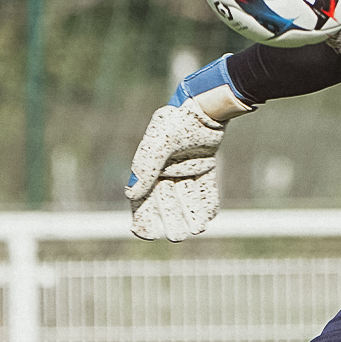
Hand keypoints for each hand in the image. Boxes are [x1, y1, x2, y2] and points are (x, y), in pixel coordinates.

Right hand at [126, 103, 225, 241]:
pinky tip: (210, 217)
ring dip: (191, 213)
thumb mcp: (159, 143)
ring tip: (197, 230)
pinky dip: (207, 201)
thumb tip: (130, 193)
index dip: (142, 216)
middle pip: (166, 200)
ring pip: (187, 196)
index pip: (142, 197)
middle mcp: (166, 168)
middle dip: (171, 219)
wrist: (205, 105)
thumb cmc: (177, 121)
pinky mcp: (203, 163)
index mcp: (149, 165)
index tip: (146, 234)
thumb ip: (146, 166)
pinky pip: (204, 186)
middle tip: (177, 237)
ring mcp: (186, 166)